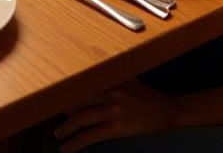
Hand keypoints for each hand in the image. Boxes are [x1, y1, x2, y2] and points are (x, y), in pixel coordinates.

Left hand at [54, 82, 173, 151]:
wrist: (169, 112)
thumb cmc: (150, 98)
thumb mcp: (131, 82)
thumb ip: (115, 79)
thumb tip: (101, 76)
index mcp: (110, 80)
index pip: (81, 85)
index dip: (66, 94)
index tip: (56, 99)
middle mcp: (109, 92)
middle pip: (77, 101)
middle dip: (62, 111)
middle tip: (52, 118)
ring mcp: (112, 110)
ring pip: (80, 119)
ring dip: (66, 128)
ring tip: (58, 135)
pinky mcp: (116, 127)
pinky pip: (90, 136)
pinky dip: (76, 143)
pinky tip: (68, 149)